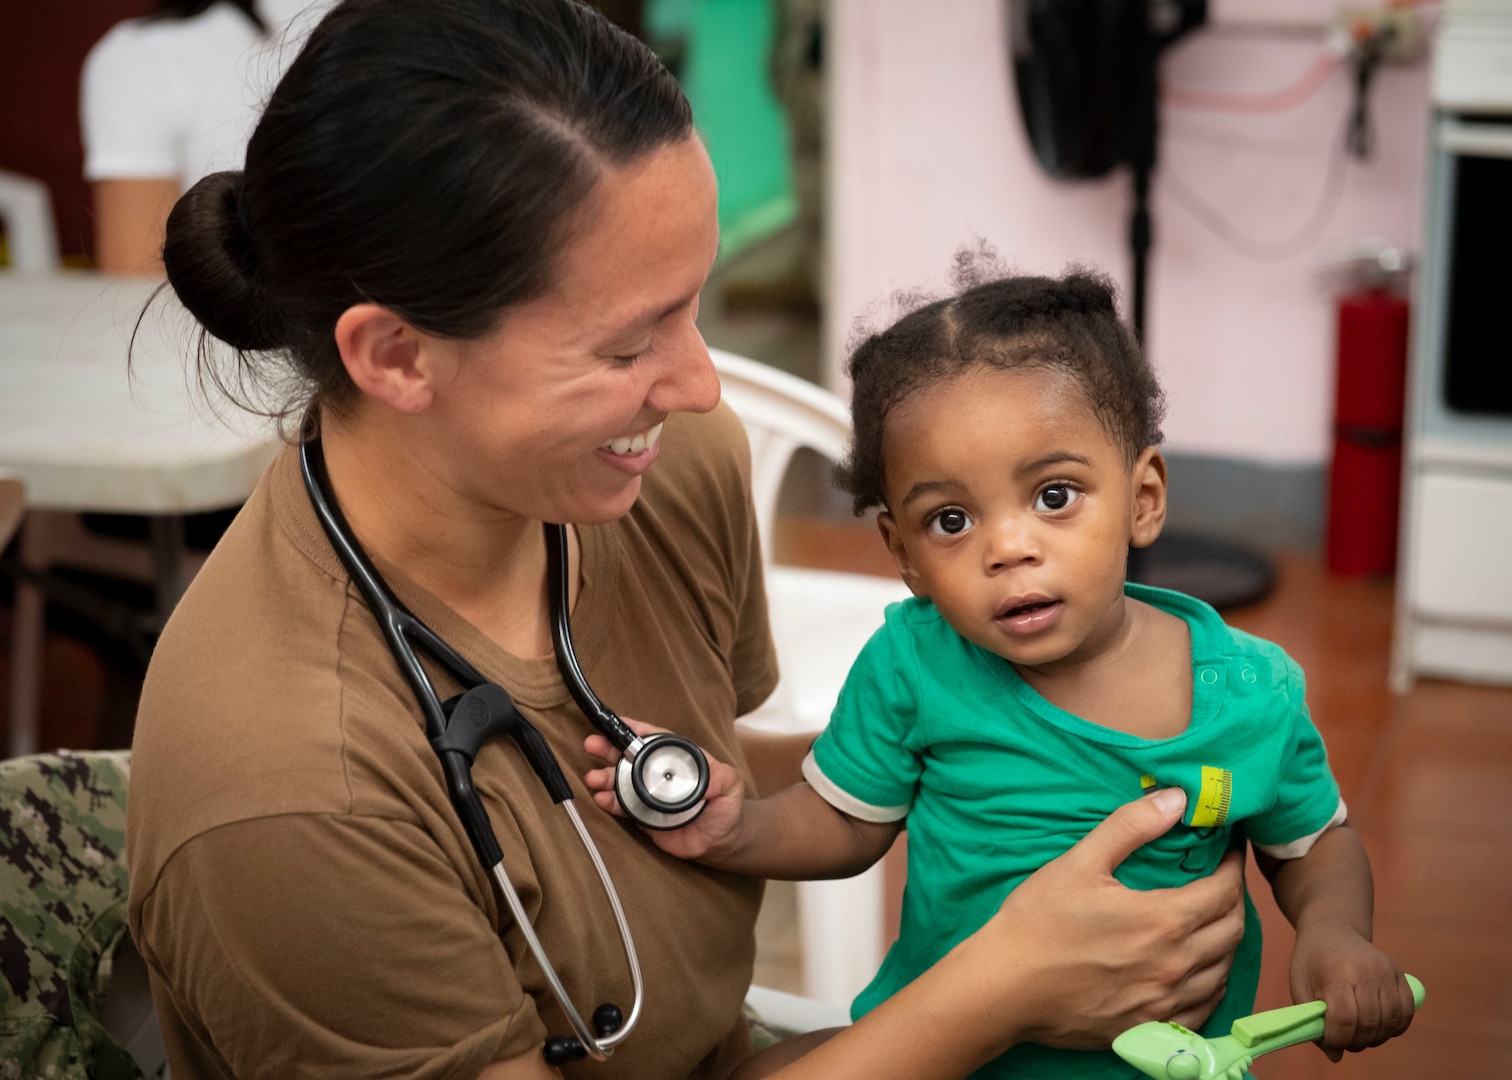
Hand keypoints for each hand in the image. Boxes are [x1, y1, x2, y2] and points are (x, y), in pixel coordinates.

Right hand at [583, 717, 747, 861]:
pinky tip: (601, 799)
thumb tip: (704, 779)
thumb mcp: (730, 785)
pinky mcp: (642, 815)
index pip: (654, 740)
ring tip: (593, 778)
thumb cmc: (727, 807)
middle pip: (630, 756)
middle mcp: (658, 773)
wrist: (720, 842)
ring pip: (621, 781)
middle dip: (609, 748)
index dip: (636, 730)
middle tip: (591, 744)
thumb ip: (720, 778)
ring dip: (605, 777)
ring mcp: (647, 793)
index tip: (617, 723)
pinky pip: (623, 806)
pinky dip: (610, 802)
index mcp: (677, 758)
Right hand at [974, 788, 1245, 1050]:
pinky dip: (1211, 985)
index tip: (1228, 852)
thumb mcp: (1079, 862)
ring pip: (1222, 971)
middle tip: (1221, 882)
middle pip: (1232, 931)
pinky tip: (1198, 972)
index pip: (1224, 891)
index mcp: (1162, 920)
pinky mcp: (1150, 1028)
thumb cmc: (1037, 921)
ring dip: (1225, 943)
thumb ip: (1131, 827)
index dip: (1233, 867)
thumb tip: (1176, 798)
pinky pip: (1203, 1009)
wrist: (1004, 986)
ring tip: (1211, 922)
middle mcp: (1174, 965)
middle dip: (1234, 901)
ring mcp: (1164, 1002)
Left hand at [1289, 921, 1414, 1059]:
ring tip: (1359, 1034)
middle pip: (1369, 1023)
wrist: (1333, 930)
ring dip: (1375, 1038)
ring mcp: (1388, 972)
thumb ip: (1312, 1021)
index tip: (1331, 1045)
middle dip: (1356, 1042)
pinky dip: (1395, 1027)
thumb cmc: (1312, 961)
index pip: (1345, 1018)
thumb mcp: (1300, 985)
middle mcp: (1367, 971)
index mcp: (1338, 972)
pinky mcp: (1401, 976)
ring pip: (1390, 1022)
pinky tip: (1377, 1026)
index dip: (1338, 1040)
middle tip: (1345, 1042)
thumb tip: (1334, 1056)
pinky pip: (1406, 1013)